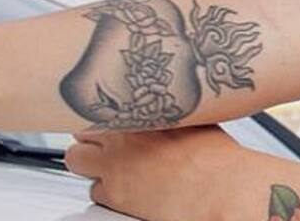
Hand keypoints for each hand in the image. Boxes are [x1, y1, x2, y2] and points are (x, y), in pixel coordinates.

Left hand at [66, 125, 241, 220]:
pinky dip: (108, 193)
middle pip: (82, 130)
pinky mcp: (113, 194)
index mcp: (142, 111)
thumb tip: (168, 111)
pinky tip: (130, 191)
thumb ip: (170, 114)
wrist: (223, 189)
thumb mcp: (196, 120)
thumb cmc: (219, 158)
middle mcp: (122, 135)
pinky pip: (95, 191)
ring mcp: (114, 164)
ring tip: (113, 170)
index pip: (103, 105)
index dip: (107, 117)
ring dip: (91, 164)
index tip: (114, 123)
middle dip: (93, 139)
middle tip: (110, 149)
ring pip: (76, 159)